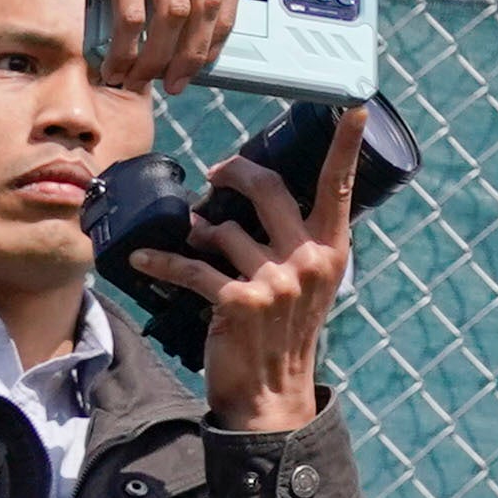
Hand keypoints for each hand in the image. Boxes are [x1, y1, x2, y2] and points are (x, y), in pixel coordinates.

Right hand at [0, 0, 241, 90]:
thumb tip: (187, 24)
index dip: (221, 28)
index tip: (207, 57)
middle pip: (208, 2)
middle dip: (194, 52)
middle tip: (177, 80)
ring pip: (174, 12)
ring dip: (159, 56)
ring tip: (141, 77)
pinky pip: (132, 13)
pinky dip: (125, 47)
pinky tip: (114, 64)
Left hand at [131, 104, 363, 431]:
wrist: (272, 391)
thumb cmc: (287, 329)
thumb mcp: (310, 281)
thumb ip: (297, 240)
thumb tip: (250, 200)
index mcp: (333, 247)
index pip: (340, 185)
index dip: (346, 143)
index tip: (352, 106)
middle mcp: (309, 258)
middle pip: (267, 188)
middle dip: (234, 172)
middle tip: (218, 172)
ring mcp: (276, 279)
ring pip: (221, 230)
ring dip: (198, 232)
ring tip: (192, 238)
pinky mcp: (238, 299)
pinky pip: (190, 268)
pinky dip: (163, 262)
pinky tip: (145, 259)